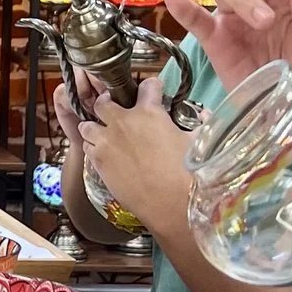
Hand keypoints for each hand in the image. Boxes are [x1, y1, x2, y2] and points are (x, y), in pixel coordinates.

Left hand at [58, 73, 190, 233]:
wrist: (171, 204)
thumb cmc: (189, 172)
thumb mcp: (199, 142)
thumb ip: (199, 123)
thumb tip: (204, 113)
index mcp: (150, 112)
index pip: (147, 86)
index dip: (151, 87)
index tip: (152, 91)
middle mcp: (123, 122)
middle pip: (104, 102)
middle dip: (108, 103)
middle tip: (115, 110)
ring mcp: (107, 141)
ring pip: (88, 125)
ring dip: (95, 127)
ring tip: (104, 134)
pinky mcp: (98, 162)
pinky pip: (86, 147)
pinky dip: (93, 147)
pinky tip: (103, 153)